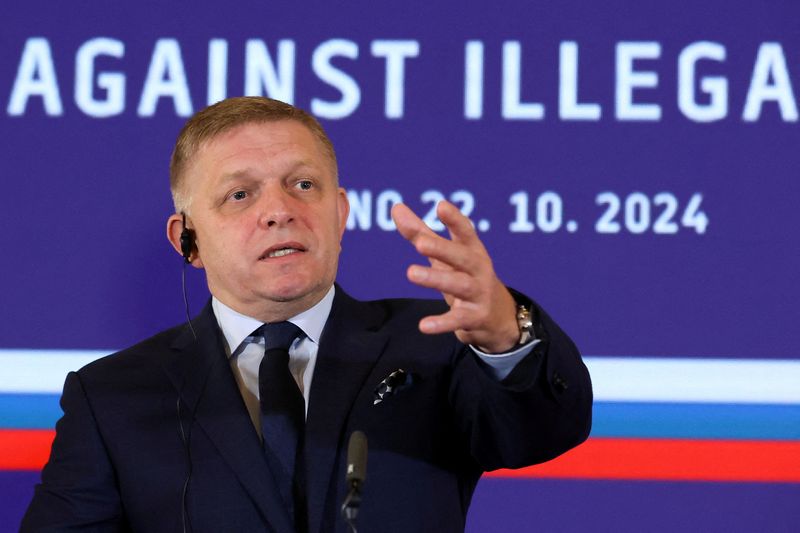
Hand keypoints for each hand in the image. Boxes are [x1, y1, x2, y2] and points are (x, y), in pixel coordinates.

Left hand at [391, 200, 518, 352]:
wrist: (498, 316)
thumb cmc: (466, 276)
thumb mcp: (446, 256)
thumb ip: (421, 232)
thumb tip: (396, 207)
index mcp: (472, 250)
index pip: (465, 232)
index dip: (455, 219)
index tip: (441, 206)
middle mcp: (479, 269)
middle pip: (462, 257)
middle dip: (442, 249)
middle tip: (420, 243)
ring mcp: (479, 293)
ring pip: (459, 285)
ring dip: (436, 279)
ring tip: (411, 273)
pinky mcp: (476, 317)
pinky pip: (458, 320)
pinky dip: (442, 323)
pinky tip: (424, 326)